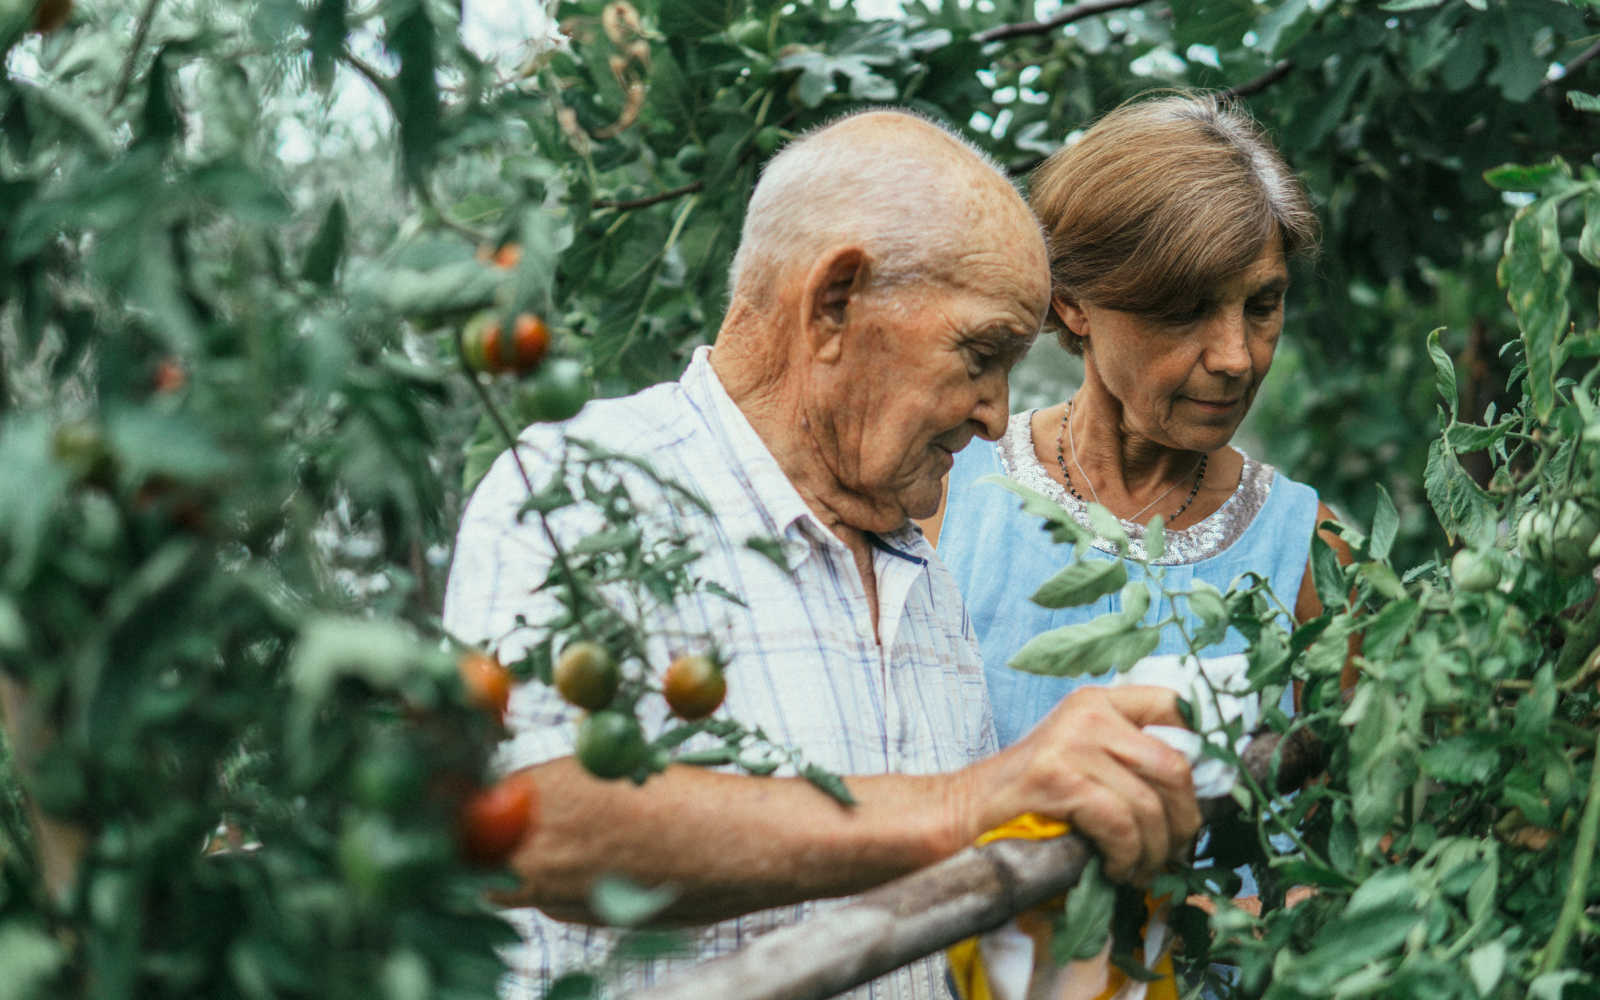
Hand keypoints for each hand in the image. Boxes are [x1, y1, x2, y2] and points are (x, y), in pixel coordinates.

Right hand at [960, 685, 1199, 884]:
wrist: (961, 815)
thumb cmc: (1029, 799)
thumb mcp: (1082, 761)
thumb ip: (1129, 761)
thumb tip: (1201, 796)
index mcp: (1098, 701)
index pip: (1174, 705)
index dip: (1201, 751)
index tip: (1197, 796)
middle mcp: (1088, 712)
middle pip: (1174, 764)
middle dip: (1184, 819)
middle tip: (1174, 852)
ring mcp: (1072, 742)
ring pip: (1149, 802)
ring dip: (1155, 850)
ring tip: (1140, 870)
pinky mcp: (1058, 777)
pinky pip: (1120, 823)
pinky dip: (1127, 856)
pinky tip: (1115, 868)